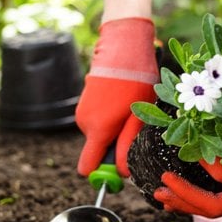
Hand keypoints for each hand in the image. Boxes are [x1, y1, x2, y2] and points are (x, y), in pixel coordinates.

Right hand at [76, 17, 158, 176]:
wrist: (123, 47)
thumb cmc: (137, 82)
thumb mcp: (139, 117)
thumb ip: (127, 146)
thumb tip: (122, 172)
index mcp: (98, 130)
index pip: (87, 168)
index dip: (103, 174)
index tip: (119, 170)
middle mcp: (85, 123)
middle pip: (97, 151)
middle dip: (114, 147)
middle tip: (134, 128)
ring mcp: (82, 111)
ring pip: (99, 135)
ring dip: (114, 130)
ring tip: (129, 109)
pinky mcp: (85, 102)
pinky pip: (97, 121)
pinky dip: (109, 118)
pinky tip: (121, 101)